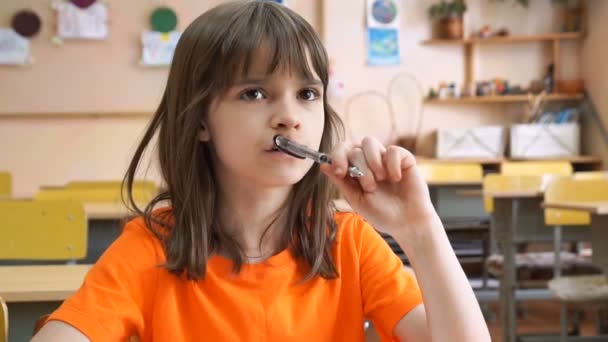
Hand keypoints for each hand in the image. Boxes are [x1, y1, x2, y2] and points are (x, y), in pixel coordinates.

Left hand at [320, 137, 438, 238]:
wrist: (407, 222)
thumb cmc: (382, 214)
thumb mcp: (357, 200)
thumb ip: (342, 182)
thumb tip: (323, 165)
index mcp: (355, 170)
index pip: (341, 151)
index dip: (337, 156)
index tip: (340, 171)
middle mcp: (369, 161)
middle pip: (354, 148)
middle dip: (360, 169)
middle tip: (370, 188)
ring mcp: (385, 158)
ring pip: (370, 142)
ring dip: (372, 162)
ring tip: (381, 180)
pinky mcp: (403, 158)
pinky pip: (392, 150)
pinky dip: (392, 164)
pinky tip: (397, 178)